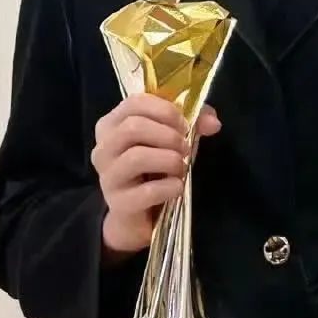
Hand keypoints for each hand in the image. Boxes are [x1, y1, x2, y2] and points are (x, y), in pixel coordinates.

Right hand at [90, 96, 220, 255]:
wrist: (137, 215)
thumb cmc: (153, 169)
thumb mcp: (171, 140)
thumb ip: (193, 123)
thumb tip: (213, 122)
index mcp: (111, 124)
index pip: (134, 103)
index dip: (165, 110)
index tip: (184, 125)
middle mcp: (103, 148)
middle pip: (133, 127)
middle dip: (168, 136)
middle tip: (186, 148)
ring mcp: (107, 176)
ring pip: (137, 157)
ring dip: (169, 160)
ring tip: (182, 167)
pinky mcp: (118, 203)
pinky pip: (147, 191)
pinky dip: (170, 187)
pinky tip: (177, 187)